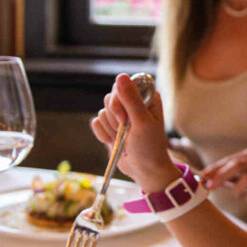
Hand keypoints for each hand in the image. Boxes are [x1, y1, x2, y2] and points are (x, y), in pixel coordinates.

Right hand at [90, 73, 177, 191]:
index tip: (125, 117)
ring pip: (102, 111)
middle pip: (110, 97)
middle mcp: (133, 102)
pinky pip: (96, 122)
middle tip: (126, 130)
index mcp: (146, 97)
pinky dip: (103, 135)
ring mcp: (121, 114)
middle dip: (115, 117)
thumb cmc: (149, 147)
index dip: (119, 100)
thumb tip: (120, 76)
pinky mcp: (111, 126)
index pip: (124, 84)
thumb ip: (130, 100)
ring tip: (124, 139)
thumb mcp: (142, 122)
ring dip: (111, 129)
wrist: (144, 170)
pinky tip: (114, 143)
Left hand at [200, 145, 246, 207]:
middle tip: (210, 187)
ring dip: (238, 188)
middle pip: (238, 164)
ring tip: (238, 194)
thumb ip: (226, 177)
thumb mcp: (243, 178)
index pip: (231, 159)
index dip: (215, 168)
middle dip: (221, 176)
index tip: (202, 177)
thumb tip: (204, 178)